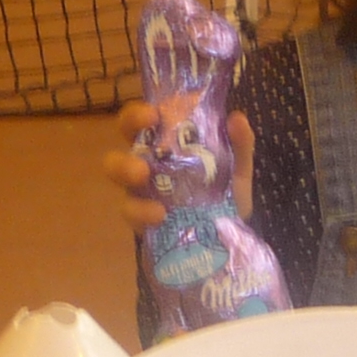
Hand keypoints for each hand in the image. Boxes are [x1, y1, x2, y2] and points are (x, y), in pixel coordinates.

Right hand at [103, 95, 253, 228]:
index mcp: (166, 146)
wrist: (226, 244)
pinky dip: (142, 211)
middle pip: (126, 131)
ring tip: (142, 175)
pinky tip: (159, 214)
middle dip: (127, 131)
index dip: (140, 112)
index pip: (143, 120)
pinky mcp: (140, 221)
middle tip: (145, 128)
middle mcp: (147, 163)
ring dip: (124, 168)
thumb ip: (240, 146)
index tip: (153, 112)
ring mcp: (140, 192)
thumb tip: (236, 117)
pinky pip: (131, 213)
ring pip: (116, 172)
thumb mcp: (238, 171)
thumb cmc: (224, 198)